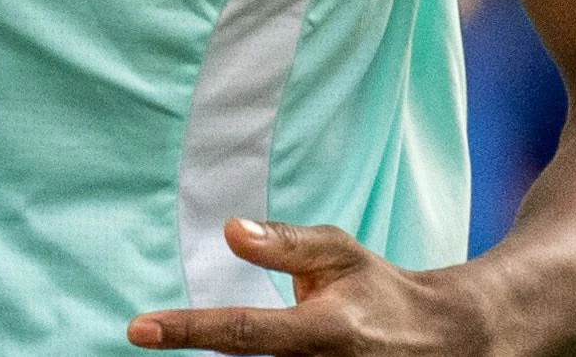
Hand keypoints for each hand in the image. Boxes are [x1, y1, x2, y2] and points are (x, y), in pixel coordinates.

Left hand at [129, 221, 489, 355]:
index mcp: (322, 331)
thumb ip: (285, 244)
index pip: (243, 331)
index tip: (138, 329)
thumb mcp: (339, 254)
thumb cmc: (376, 289)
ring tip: (176, 342)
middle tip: (150, 340)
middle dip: (197, 354)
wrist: (438, 340)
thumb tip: (229, 230)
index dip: (188, 330)